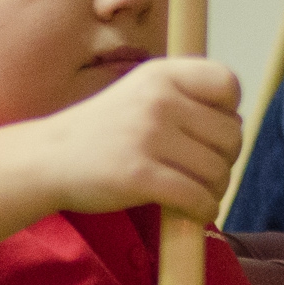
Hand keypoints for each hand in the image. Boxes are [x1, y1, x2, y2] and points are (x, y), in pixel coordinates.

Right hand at [33, 57, 243, 222]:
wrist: (47, 158)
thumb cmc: (105, 130)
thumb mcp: (142, 91)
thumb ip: (185, 98)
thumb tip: (236, 126)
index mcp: (162, 74)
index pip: (228, 84)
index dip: (230, 112)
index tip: (210, 130)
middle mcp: (158, 99)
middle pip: (231, 135)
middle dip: (226, 159)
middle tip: (203, 171)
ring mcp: (147, 137)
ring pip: (218, 170)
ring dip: (215, 189)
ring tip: (197, 192)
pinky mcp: (138, 176)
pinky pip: (197, 197)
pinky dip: (203, 209)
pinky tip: (192, 211)